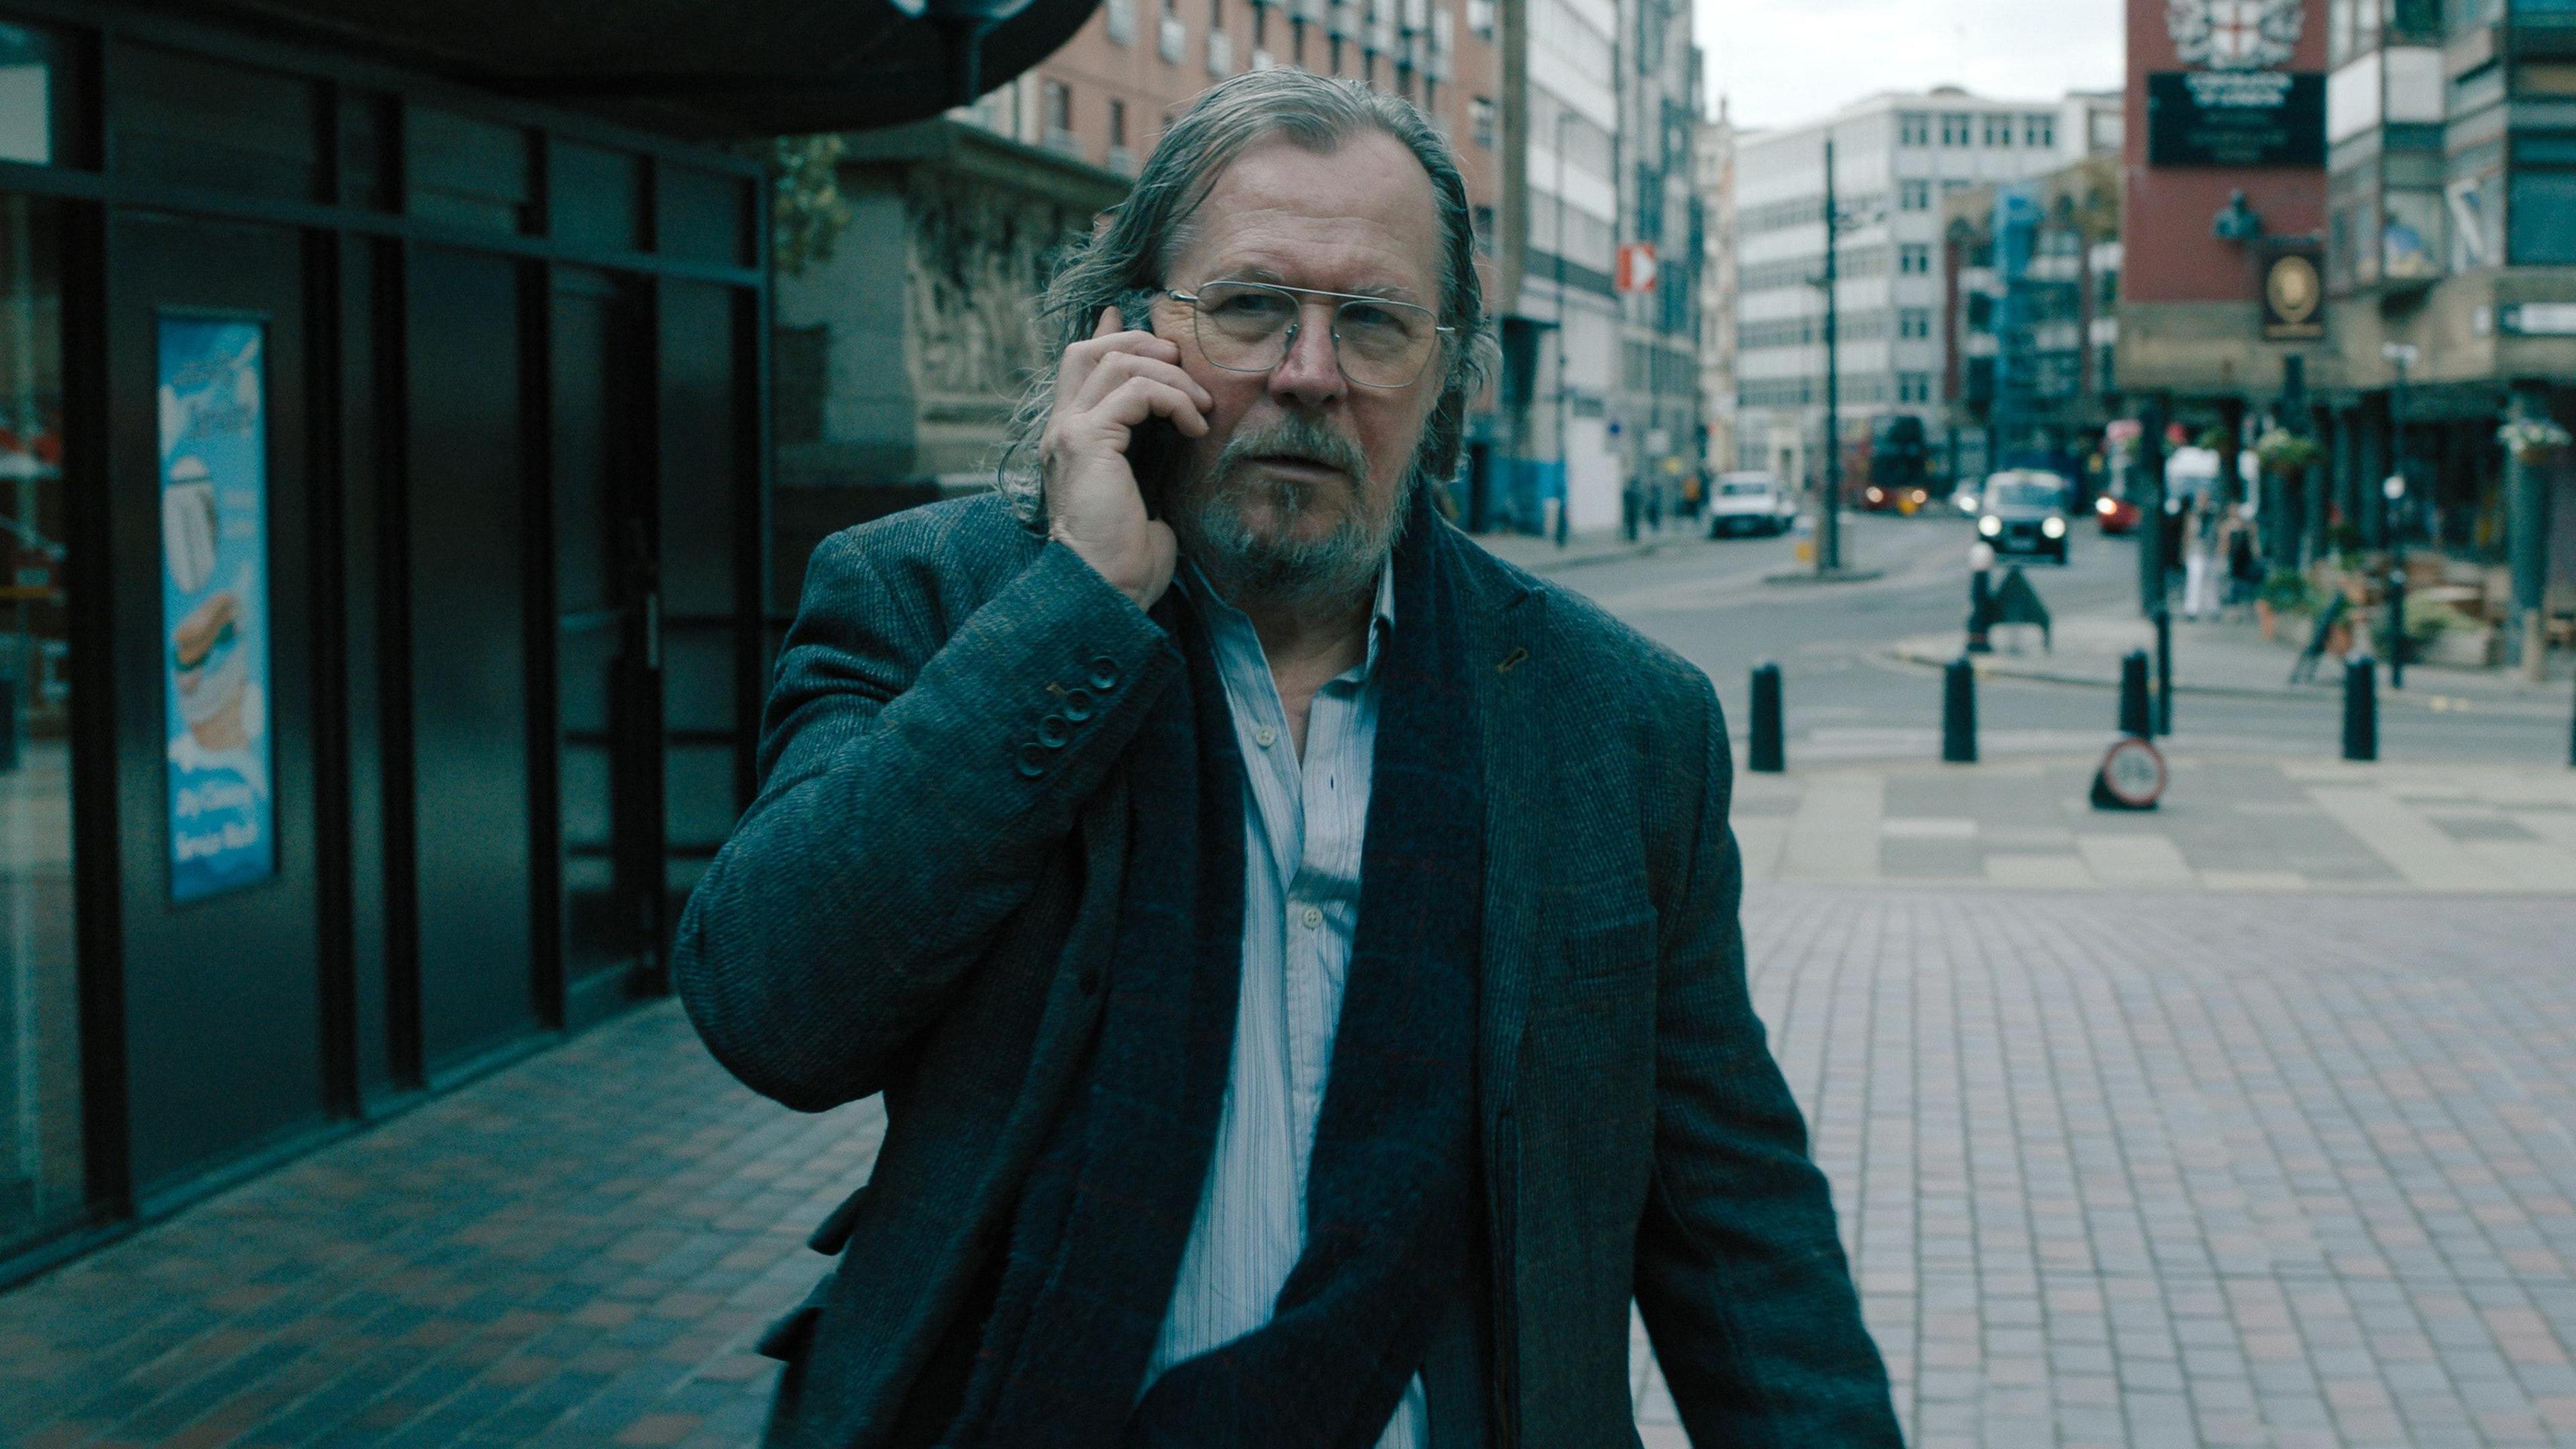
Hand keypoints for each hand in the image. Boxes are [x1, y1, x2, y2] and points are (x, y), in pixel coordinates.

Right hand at [1039, 309, 1211, 611]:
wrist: (1105, 593)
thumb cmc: (1127, 561)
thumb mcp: (1144, 495)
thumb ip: (1148, 457)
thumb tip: (1174, 435)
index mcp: (1070, 442)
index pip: (1079, 368)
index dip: (1108, 336)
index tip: (1134, 318)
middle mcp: (1061, 430)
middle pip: (1090, 350)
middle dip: (1142, 344)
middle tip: (1183, 366)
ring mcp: (1068, 432)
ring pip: (1117, 360)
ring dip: (1170, 375)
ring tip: (1200, 409)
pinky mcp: (1086, 441)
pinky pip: (1137, 391)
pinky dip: (1174, 400)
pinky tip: (1195, 426)